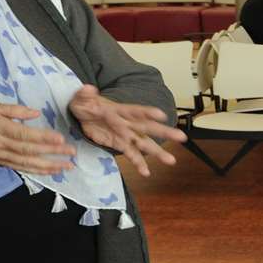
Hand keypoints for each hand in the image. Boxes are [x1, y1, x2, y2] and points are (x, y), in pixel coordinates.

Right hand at [0, 103, 76, 174]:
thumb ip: (16, 110)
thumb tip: (36, 113)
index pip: (24, 134)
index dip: (42, 137)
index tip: (60, 138)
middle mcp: (0, 145)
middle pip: (29, 150)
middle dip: (52, 152)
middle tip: (71, 152)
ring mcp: (2, 156)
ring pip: (27, 163)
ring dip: (49, 166)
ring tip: (67, 165)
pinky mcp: (3, 164)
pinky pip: (23, 169)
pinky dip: (39, 171)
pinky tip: (53, 171)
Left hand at [68, 85, 186, 175]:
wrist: (82, 113)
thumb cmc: (83, 103)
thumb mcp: (81, 97)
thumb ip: (85, 94)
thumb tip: (88, 88)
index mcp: (119, 110)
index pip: (135, 111)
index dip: (147, 113)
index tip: (161, 115)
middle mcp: (127, 123)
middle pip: (148, 128)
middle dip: (164, 132)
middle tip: (181, 137)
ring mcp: (125, 135)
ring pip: (144, 144)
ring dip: (157, 152)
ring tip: (171, 161)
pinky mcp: (120, 144)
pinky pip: (131, 155)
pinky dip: (139, 163)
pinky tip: (146, 173)